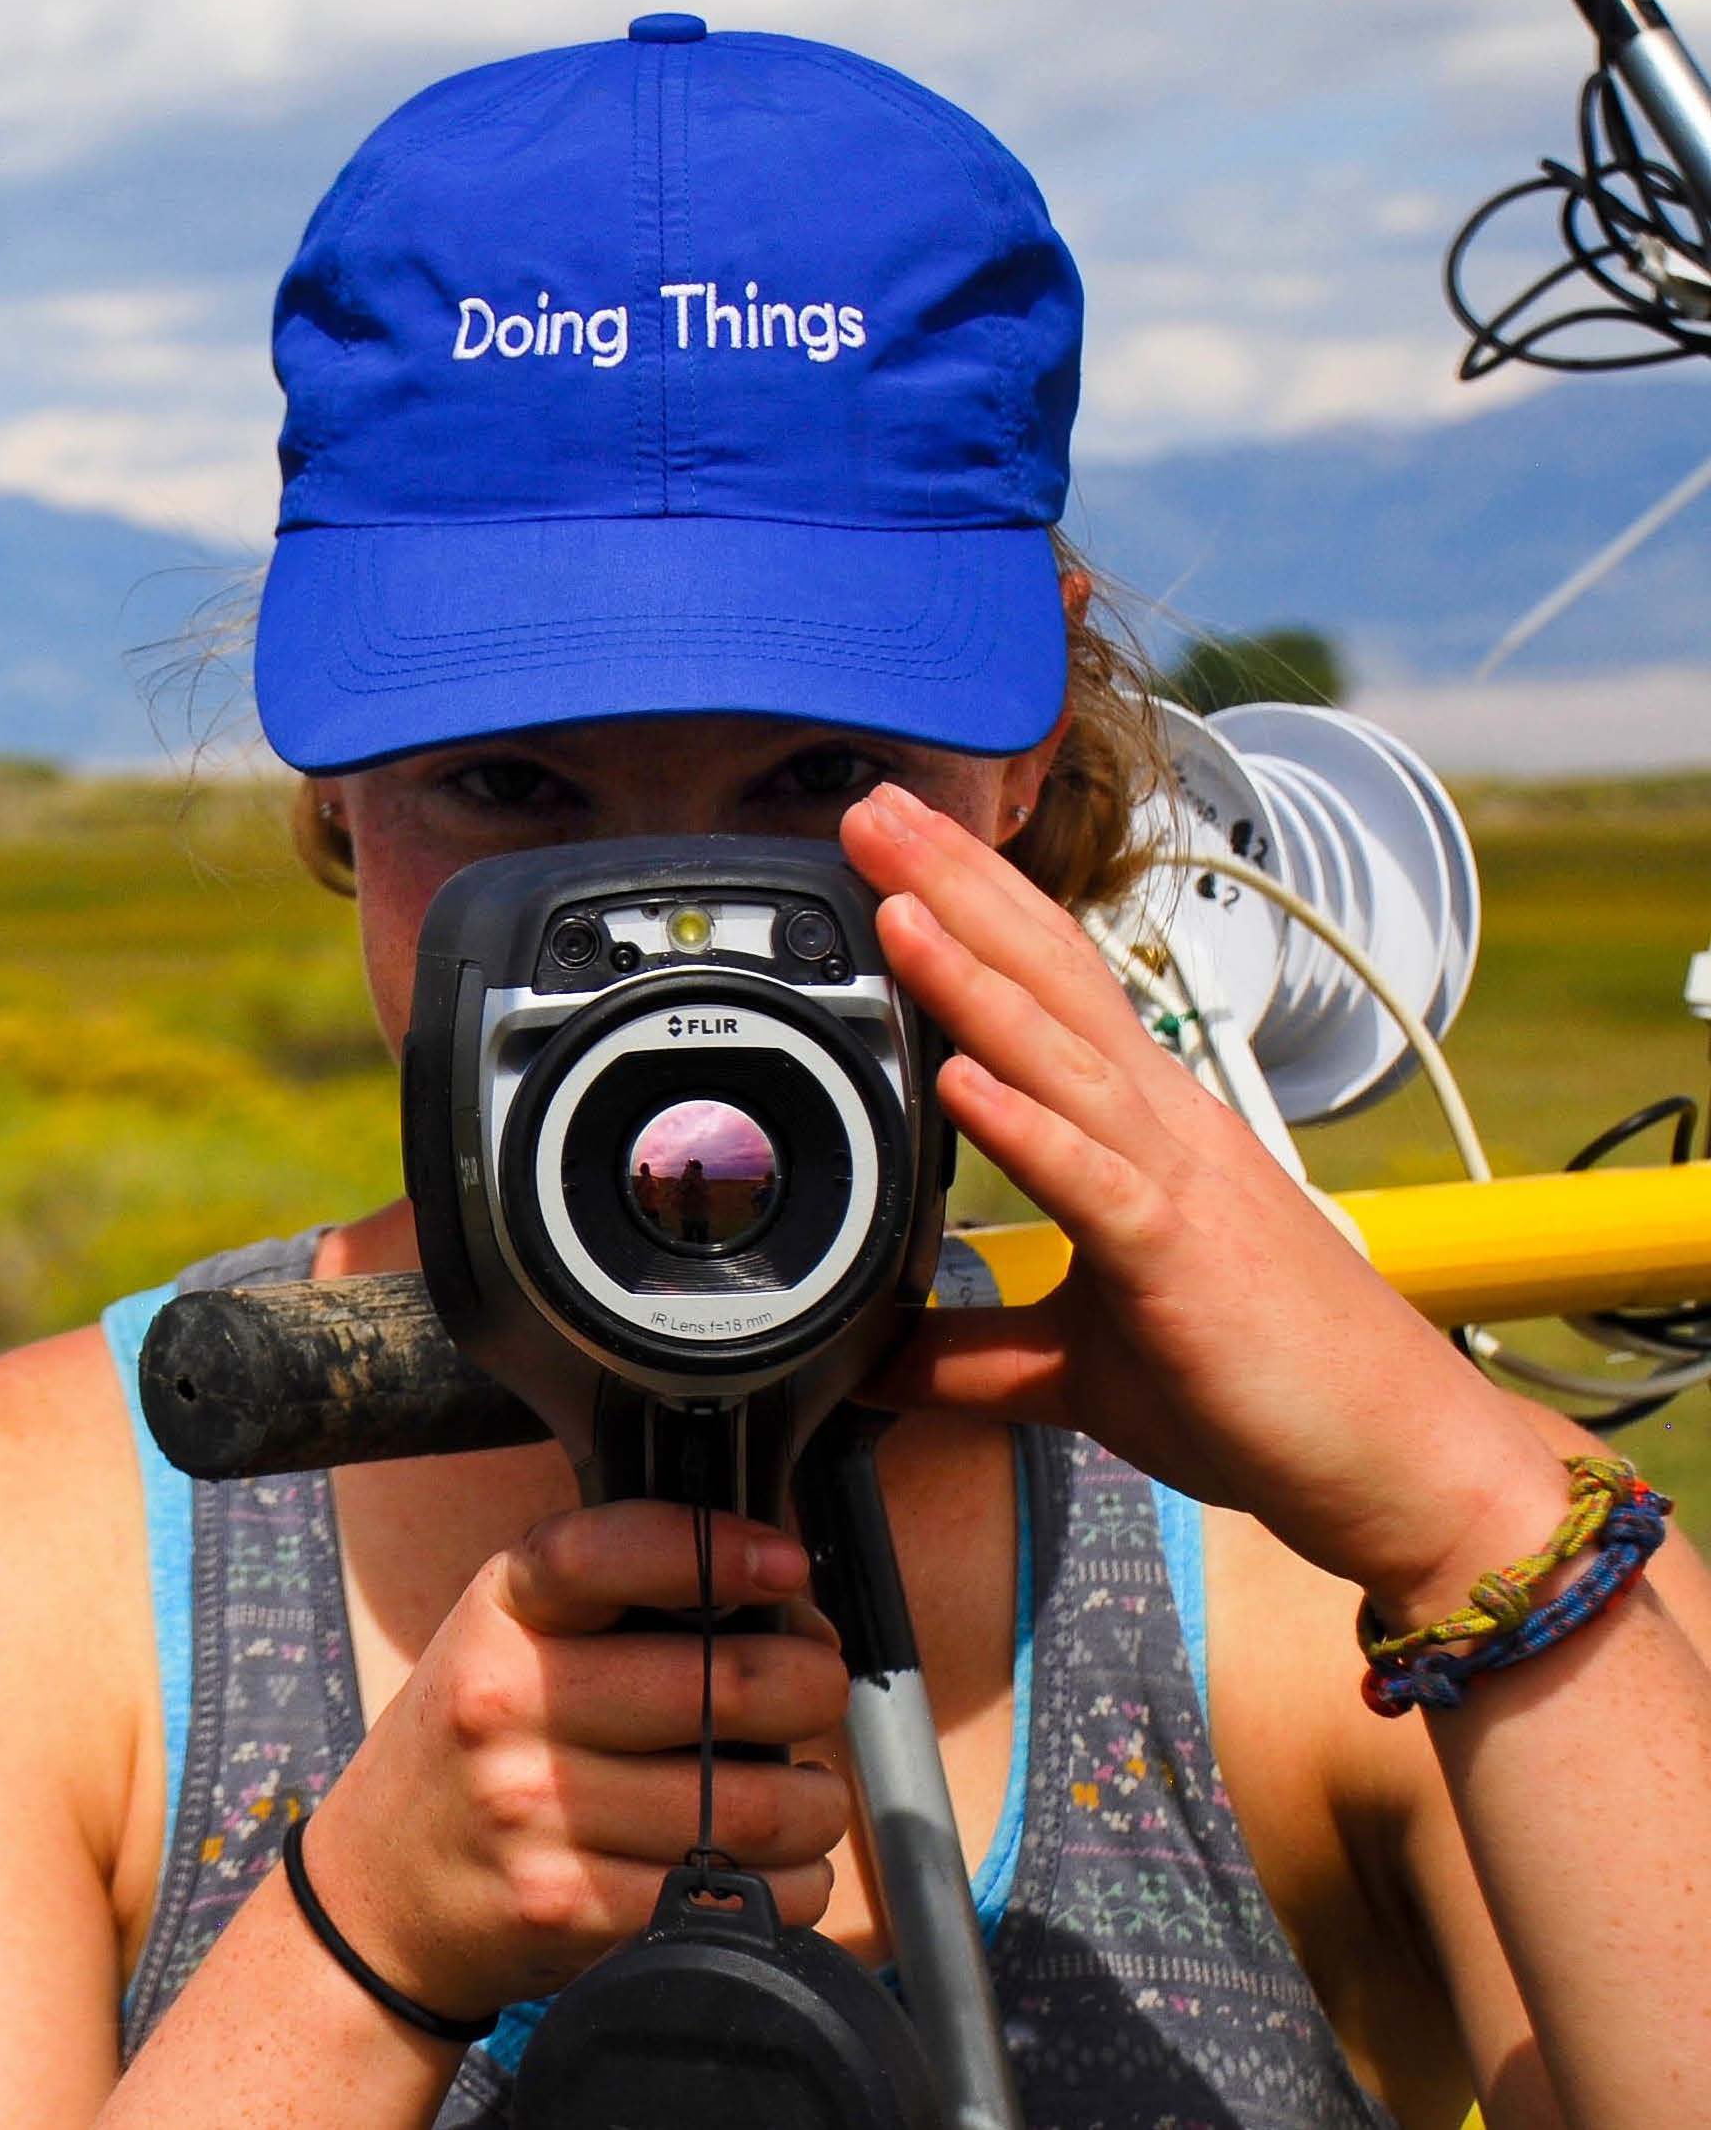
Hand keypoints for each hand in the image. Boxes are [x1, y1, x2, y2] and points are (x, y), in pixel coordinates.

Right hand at [298, 1502, 851, 2022]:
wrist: (381, 1887)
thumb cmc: (471, 1749)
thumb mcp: (505, 1641)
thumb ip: (614, 1611)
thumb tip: (785, 1613)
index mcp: (501, 1617)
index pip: (604, 1554)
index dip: (712, 1549)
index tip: (784, 1564)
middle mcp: (509, 1704)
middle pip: (728, 1687)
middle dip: (814, 1686)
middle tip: (815, 1692)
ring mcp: (535, 1811)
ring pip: (758, 1806)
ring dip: (818, 1802)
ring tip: (804, 1794)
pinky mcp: (568, 1906)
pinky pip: (739, 1898)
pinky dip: (790, 1886)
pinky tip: (771, 1867)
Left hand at [839, 779, 1562, 1623]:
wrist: (1399, 1466)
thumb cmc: (1263, 1395)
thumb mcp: (1077, 1368)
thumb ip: (972, 1353)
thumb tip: (874, 1359)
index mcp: (1142, 1131)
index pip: (1046, 990)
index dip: (971, 909)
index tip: (892, 846)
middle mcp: (1163, 1129)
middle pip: (1050, 978)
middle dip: (958, 887)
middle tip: (873, 807)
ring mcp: (1179, 1185)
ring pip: (1064, 1054)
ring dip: (974, 976)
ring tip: (898, 902)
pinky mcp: (1183, 1261)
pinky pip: (1093, 1181)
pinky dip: (1027, 1124)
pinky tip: (963, 1077)